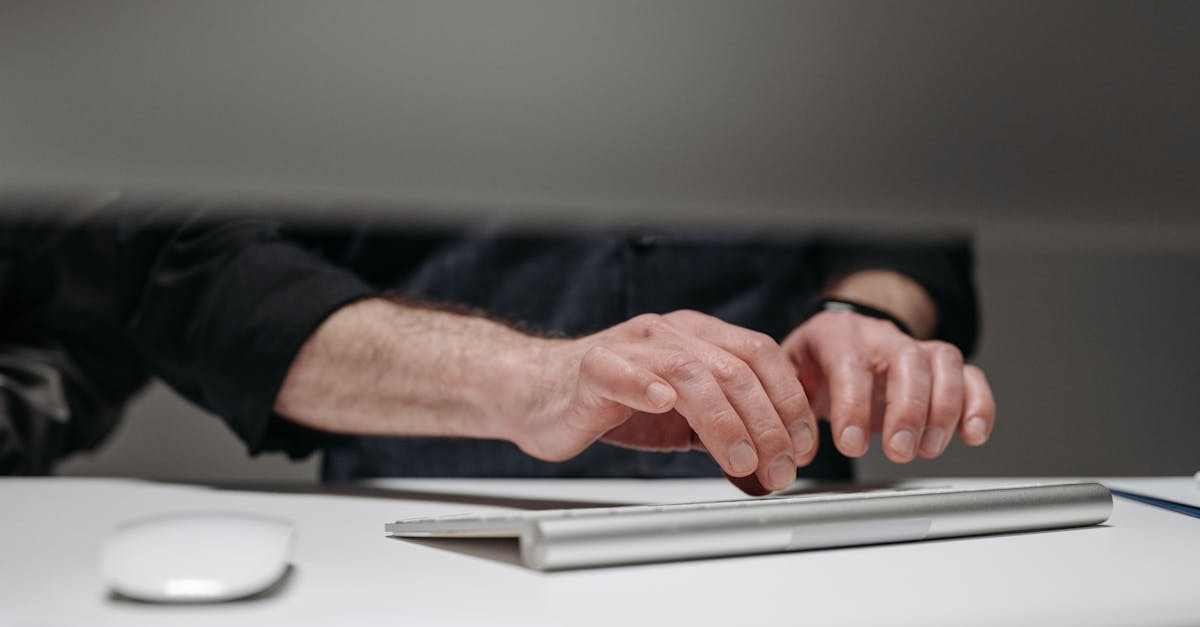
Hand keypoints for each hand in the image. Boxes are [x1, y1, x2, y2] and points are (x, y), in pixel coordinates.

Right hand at [509, 311, 817, 492]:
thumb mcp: (680, 418)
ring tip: (741, 459)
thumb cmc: (610, 402)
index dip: (789, 401)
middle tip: (779, 467)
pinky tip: (663, 405)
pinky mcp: (593, 368)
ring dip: (724, 421)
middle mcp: (668, 334)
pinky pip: (622, 372)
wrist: (538, 393)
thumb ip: (723, 430)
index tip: (803, 446)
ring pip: (690, 373)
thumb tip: (772, 467)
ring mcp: (630, 348)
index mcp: (696, 337)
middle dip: (767, 423)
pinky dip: (645, 386)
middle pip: (734, 369)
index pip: (760, 356)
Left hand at [781, 310, 994, 461]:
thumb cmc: (812, 366)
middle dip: (907, 410)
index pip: (849, 362)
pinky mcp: (940, 367)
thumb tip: (796, 452)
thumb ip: (788, 410)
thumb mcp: (788, 379)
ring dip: (943, 410)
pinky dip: (978, 404)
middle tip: (898, 451)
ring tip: (928, 448)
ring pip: (943, 362)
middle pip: (906, 359)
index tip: (850, 444)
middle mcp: (879, 334)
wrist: (835, 343)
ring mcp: (913, 347)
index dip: (852, 405)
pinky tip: (972, 434)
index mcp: (835, 334)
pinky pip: (970, 375)